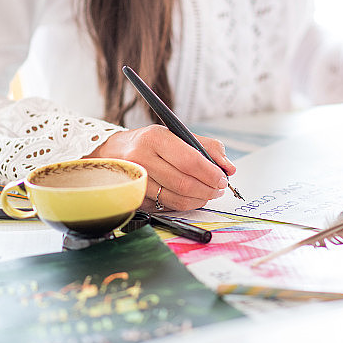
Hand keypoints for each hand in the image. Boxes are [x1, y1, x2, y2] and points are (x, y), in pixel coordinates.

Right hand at [84, 125, 234, 210]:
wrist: (113, 152)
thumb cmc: (151, 143)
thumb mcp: (176, 135)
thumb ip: (207, 148)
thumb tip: (229, 168)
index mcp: (155, 138)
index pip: (190, 161)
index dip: (211, 173)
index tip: (223, 178)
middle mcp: (141, 158)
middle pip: (184, 183)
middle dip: (209, 190)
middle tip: (219, 189)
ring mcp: (135, 180)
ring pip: (176, 199)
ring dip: (199, 200)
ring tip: (208, 193)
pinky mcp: (134, 197)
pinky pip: (166, 207)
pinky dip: (184, 205)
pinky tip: (190, 197)